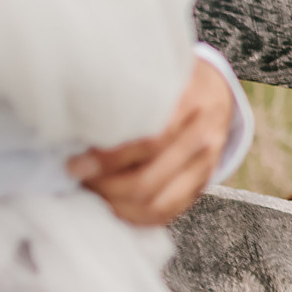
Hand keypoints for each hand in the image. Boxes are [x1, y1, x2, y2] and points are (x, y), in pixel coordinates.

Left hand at [70, 57, 232, 225]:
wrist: (218, 91)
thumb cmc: (176, 81)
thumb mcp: (157, 74)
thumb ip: (127, 93)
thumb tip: (74, 120)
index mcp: (191, 103)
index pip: (148, 142)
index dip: (107, 159)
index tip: (75, 163)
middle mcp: (203, 137)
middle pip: (149, 179)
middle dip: (105, 187)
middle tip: (78, 178)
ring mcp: (206, 165)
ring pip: (158, 203)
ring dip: (117, 206)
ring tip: (92, 194)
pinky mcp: (202, 184)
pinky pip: (168, 213)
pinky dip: (137, 217)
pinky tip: (114, 207)